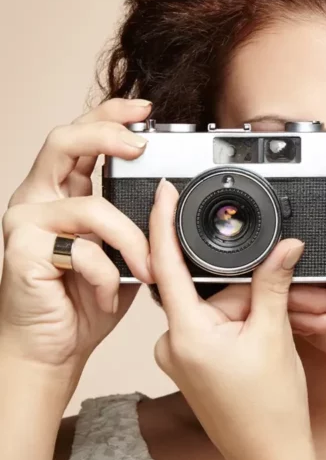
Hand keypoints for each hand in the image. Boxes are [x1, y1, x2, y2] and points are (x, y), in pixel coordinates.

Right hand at [0, 98, 154, 398]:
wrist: (53, 348)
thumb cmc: (83, 300)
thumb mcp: (121, 252)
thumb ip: (134, 221)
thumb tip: (170, 198)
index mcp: (61, 191)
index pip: (81, 138)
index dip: (110, 116)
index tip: (146, 111)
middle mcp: (38, 198)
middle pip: (64, 142)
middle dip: (107, 135)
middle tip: (141, 146)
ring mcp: (24, 222)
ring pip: (90, 208)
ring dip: (131, 241)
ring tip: (147, 270)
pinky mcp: (21, 251)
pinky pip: (82, 250)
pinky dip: (106, 275)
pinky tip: (108, 294)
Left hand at [149, 177, 325, 459]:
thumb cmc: (268, 413)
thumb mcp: (274, 336)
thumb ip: (273, 284)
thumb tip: (283, 247)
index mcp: (185, 333)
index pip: (166, 263)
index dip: (166, 222)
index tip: (167, 192)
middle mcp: (178, 343)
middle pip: (217, 289)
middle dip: (262, 284)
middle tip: (304, 286)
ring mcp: (189, 355)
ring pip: (230, 310)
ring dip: (270, 309)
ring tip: (313, 315)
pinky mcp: (203, 363)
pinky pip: (229, 328)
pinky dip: (260, 325)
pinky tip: (297, 326)